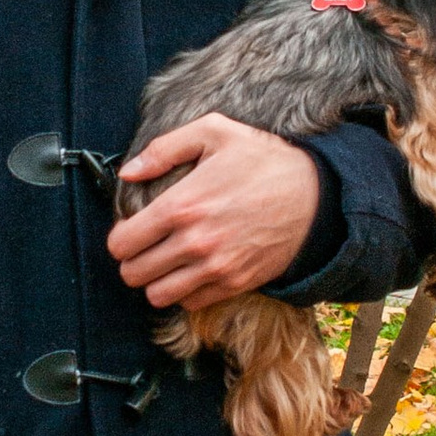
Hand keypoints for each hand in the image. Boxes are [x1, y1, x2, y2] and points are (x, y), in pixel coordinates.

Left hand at [109, 113, 321, 308]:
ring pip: (158, 295)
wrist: (317, 195)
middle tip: (145, 248)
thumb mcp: (214, 132)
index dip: (119, 237)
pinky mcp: (235, 283)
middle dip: (132, 261)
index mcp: (182, 205)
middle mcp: (194, 242)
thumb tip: (128, 172)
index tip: (130, 230)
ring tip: (166, 263)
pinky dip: (184, 291)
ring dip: (155, 280)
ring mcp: (216, 267)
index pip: (122, 242)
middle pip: (133, 274)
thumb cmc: (264, 159)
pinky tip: (192, 270)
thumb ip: (163, 149)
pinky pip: (190, 303)